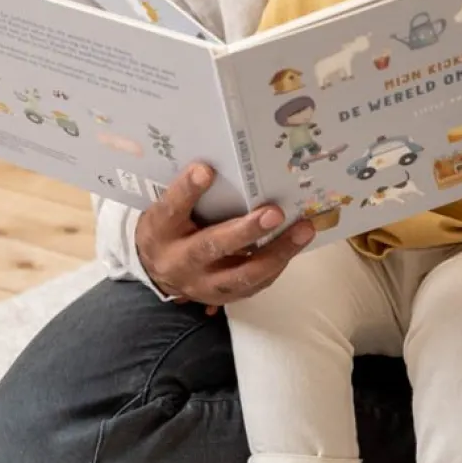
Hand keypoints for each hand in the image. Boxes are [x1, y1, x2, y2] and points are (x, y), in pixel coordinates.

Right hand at [134, 164, 315, 311]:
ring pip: (242, 275)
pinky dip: (276, 265)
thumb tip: (220, 164)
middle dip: (246, 231)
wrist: (158, 272)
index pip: (172, 209)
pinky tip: (295, 246)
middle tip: (275, 212)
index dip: (188, 190)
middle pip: (212, 247)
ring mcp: (202, 285)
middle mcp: (180, 262)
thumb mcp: (167, 207)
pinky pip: (254, 285)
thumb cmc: (168, 229)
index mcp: (161, 231)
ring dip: (276, 253)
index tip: (206, 170)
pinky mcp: (222, 298)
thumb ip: (189, 192)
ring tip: (303, 230)